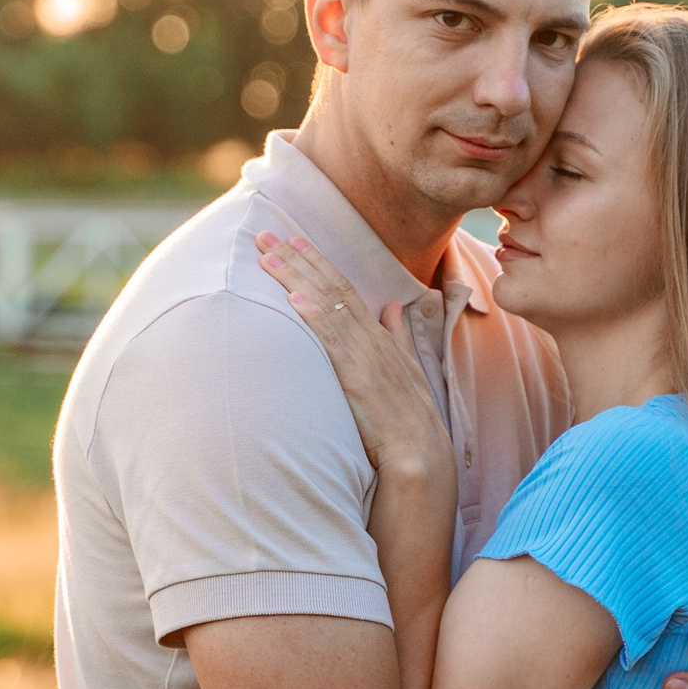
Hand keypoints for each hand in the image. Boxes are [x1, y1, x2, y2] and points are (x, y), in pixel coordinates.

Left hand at [256, 232, 452, 480]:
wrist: (421, 455)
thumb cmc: (410, 420)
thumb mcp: (406, 369)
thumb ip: (397, 336)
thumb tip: (392, 307)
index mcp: (380, 336)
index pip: (344, 288)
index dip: (318, 262)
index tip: (293, 239)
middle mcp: (371, 338)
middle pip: (330, 286)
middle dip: (297, 258)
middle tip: (266, 233)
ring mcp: (365, 356)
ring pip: (326, 305)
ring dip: (294, 278)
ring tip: (267, 255)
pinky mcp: (356, 377)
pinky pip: (332, 340)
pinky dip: (313, 316)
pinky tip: (293, 299)